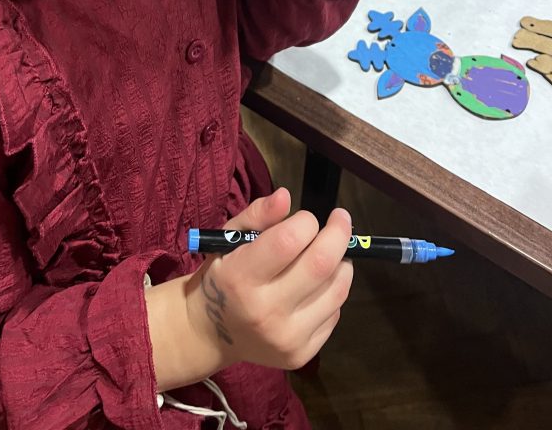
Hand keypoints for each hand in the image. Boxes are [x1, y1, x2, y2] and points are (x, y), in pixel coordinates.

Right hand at [186, 189, 353, 372]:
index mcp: (240, 277)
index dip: (306, 221)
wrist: (211, 333)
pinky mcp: (301, 355)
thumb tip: (286, 196)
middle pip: (321, 265)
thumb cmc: (222, 275)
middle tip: (341, 219)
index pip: (289, 240)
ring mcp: (286, 338)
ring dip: (341, 263)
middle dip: (338, 234)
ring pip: (336, 290)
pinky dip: (332, 292)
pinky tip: (317, 285)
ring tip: (331, 253)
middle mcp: (264, 311)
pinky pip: (334, 314)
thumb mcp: (228, 238)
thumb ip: (258, 215)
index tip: (306, 218)